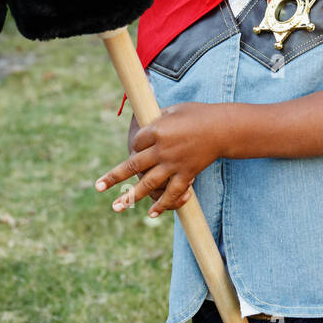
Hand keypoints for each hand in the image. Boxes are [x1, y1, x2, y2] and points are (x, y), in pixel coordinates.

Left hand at [97, 103, 216, 216]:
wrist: (223, 128)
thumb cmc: (198, 114)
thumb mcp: (174, 109)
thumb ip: (158, 118)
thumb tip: (146, 122)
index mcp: (156, 131)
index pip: (136, 143)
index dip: (136, 145)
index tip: (140, 146)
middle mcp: (161, 150)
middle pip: (132, 165)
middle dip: (113, 177)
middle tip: (98, 187)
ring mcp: (173, 164)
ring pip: (148, 183)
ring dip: (131, 197)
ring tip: (116, 207)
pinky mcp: (186, 174)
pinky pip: (172, 192)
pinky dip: (163, 204)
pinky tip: (152, 213)